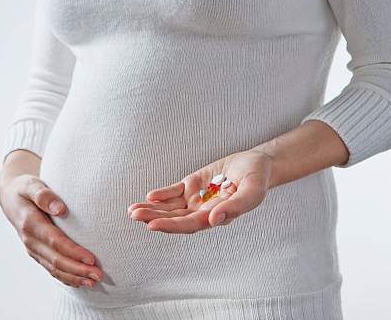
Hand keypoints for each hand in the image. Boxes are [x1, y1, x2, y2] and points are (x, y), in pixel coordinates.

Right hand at [0, 173, 102, 287]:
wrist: (11, 196)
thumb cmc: (25, 188)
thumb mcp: (32, 185)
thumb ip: (44, 195)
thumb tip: (59, 208)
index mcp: (31, 223)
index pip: (55, 242)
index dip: (73, 252)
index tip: (91, 259)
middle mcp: (30, 240)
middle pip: (56, 260)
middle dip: (78, 270)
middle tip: (98, 275)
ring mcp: (32, 248)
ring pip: (53, 268)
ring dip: (73, 277)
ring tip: (93, 281)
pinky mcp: (36, 252)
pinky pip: (50, 268)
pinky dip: (65, 277)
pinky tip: (80, 281)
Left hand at [127, 149, 275, 232]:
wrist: (257, 164)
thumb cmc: (257, 178)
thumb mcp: (252, 191)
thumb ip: (235, 206)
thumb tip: (214, 220)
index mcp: (218, 216)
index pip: (191, 224)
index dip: (172, 225)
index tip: (152, 225)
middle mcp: (204, 211)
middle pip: (176, 218)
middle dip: (155, 217)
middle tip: (135, 214)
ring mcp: (197, 198)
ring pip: (172, 207)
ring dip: (153, 209)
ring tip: (133, 209)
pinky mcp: (193, 184)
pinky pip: (175, 192)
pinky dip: (162, 194)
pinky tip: (150, 196)